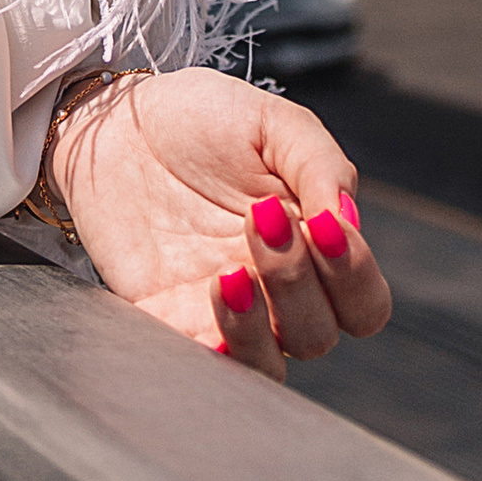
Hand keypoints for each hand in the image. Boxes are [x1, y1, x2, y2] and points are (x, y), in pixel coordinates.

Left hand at [51, 67, 392, 377]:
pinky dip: (210, 345)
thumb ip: (321, 166)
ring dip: (256, 327)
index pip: (363, 303)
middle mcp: (274, 292)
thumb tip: (345, 221)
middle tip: (260, 218)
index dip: (354, 275)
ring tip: (229, 273)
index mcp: (312, 250)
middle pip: (318, 335)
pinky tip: (206, 298)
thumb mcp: (273, 124)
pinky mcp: (165, 316)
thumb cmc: (203, 119)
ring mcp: (220, 310)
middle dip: (296, 281)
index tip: (320, 222)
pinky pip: (196, 358)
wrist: (118, 116)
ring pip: (266, 363)